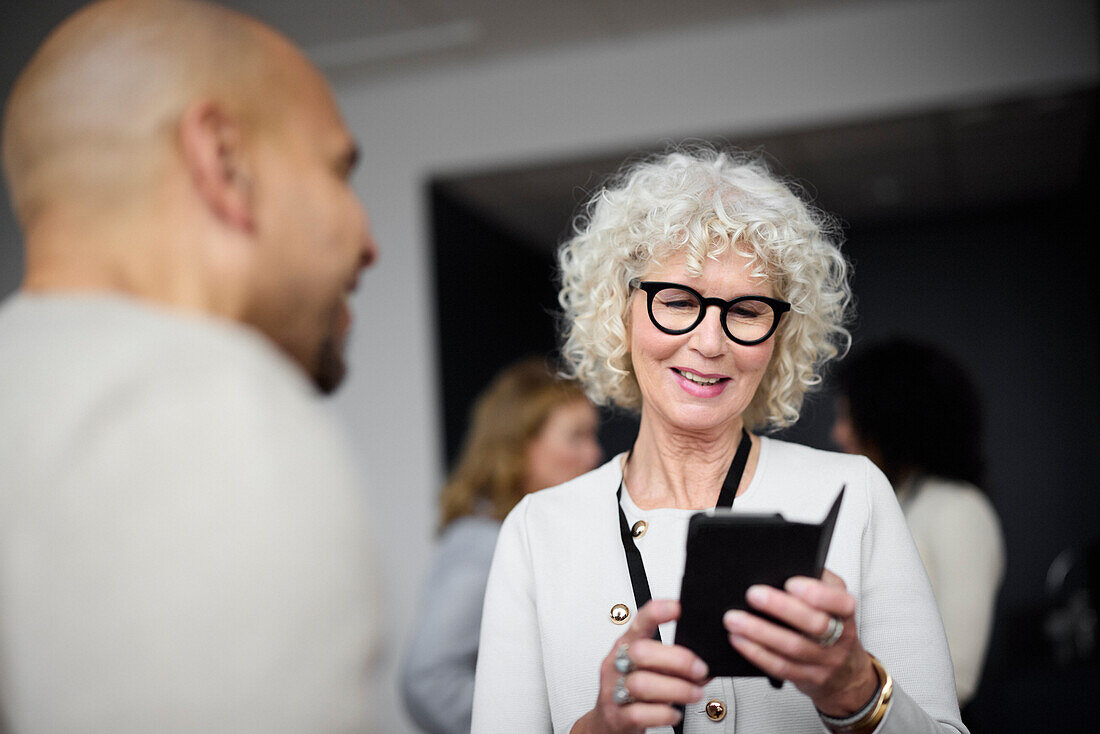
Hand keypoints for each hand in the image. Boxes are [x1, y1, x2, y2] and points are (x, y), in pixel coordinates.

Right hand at [571, 599, 707, 733]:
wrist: (608, 724)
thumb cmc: (634, 693)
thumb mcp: (650, 669)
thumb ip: (674, 662)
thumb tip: (708, 658)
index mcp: (626, 646)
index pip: (638, 622)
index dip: (656, 612)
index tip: (677, 608)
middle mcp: (617, 665)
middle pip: (641, 652)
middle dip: (677, 659)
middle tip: (699, 669)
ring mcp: (614, 690)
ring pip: (642, 684)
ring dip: (677, 689)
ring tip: (694, 693)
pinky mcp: (617, 717)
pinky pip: (640, 714)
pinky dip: (664, 713)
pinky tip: (674, 713)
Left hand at [723, 569, 878, 716]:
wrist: (846, 671)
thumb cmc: (831, 625)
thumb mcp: (832, 600)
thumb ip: (815, 583)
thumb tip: (781, 567)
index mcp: (844, 612)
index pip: (841, 602)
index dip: (818, 593)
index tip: (791, 583)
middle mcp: (840, 637)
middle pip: (814, 625)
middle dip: (781, 608)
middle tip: (753, 594)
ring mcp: (825, 661)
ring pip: (793, 647)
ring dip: (760, 632)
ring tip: (735, 619)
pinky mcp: (808, 678)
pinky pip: (781, 667)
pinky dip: (757, 652)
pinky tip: (740, 640)